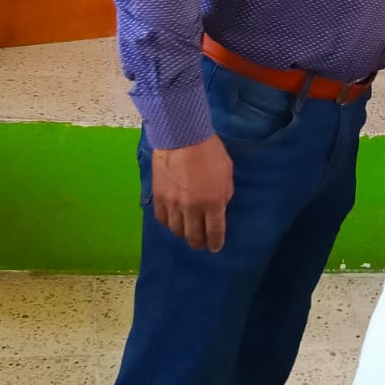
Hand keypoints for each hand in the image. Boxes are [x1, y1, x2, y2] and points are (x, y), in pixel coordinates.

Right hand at [151, 134, 233, 251]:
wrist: (181, 136)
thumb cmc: (209, 151)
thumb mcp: (227, 172)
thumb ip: (224, 194)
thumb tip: (219, 207)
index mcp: (213, 202)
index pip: (215, 232)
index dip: (215, 242)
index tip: (215, 247)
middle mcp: (192, 208)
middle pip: (193, 236)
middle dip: (199, 243)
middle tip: (201, 243)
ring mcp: (173, 204)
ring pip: (176, 230)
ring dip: (183, 233)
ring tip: (186, 230)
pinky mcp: (158, 198)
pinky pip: (162, 219)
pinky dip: (168, 222)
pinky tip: (172, 219)